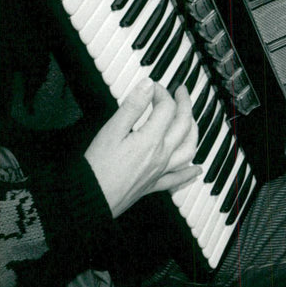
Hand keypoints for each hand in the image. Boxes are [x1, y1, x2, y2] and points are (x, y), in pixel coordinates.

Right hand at [85, 81, 199, 218]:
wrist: (89, 201)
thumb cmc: (97, 167)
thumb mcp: (111, 131)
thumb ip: (132, 107)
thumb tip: (148, 85)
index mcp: (151, 140)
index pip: (167, 108)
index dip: (161, 92)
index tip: (152, 86)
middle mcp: (161, 155)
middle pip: (183, 125)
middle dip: (185, 104)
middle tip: (180, 91)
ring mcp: (159, 172)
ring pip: (188, 150)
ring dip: (193, 131)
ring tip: (191, 120)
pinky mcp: (153, 186)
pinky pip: (177, 179)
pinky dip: (189, 172)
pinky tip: (196, 169)